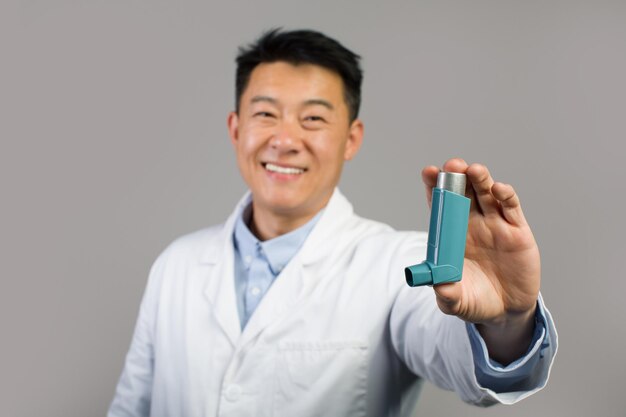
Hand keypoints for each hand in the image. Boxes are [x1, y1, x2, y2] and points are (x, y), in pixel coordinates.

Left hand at [422, 158, 539, 363]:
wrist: (505, 311)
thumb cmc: (475, 301)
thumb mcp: (456, 302)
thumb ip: (447, 294)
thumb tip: (439, 287)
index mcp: (451, 235)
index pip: (440, 204)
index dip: (434, 187)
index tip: (429, 172)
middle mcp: (472, 224)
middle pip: (463, 192)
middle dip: (457, 176)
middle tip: (452, 165)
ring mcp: (495, 225)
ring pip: (486, 194)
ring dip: (480, 179)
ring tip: (474, 170)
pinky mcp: (517, 231)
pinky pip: (511, 207)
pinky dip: (506, 195)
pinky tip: (499, 189)